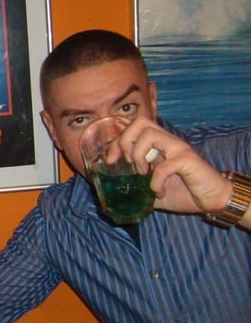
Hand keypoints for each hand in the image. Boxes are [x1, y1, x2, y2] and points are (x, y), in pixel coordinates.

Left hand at [117, 117, 231, 213]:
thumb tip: (114, 196)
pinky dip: (155, 181)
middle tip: (128, 164)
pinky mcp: (188, 160)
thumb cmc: (184, 192)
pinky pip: (164, 165)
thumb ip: (136, 189)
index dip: (116, 141)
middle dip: (125, 142)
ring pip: (150, 134)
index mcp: (157, 146)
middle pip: (140, 122)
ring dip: (139, 155)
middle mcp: (167, 142)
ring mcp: (178, 149)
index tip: (110, 161)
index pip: (132, 128)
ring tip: (142, 174)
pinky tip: (159, 192)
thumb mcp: (151, 192)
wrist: (212, 200)